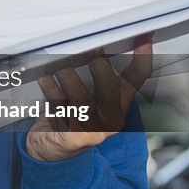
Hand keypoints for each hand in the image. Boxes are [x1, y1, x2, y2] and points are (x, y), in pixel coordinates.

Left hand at [26, 38, 152, 161]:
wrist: (53, 150)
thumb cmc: (70, 117)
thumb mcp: (88, 97)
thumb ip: (95, 74)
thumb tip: (92, 42)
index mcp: (118, 103)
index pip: (136, 79)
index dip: (142, 58)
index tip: (143, 38)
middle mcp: (110, 117)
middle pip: (109, 88)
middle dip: (98, 66)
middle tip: (88, 47)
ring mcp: (93, 130)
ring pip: (81, 99)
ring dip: (68, 76)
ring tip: (57, 61)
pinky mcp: (74, 138)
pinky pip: (60, 109)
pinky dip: (51, 90)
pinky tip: (44, 77)